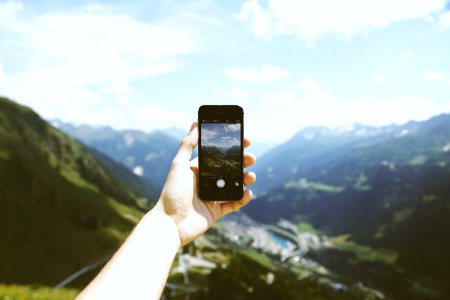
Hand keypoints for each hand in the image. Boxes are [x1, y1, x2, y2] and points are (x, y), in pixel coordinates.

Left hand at [154, 122, 255, 245]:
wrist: (170, 223)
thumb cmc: (172, 193)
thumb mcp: (179, 165)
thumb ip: (188, 145)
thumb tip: (195, 123)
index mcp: (198, 169)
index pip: (218, 155)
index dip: (232, 148)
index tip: (245, 140)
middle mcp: (206, 182)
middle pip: (229, 169)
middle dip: (242, 162)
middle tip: (251, 158)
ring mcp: (212, 197)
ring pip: (234, 185)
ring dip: (245, 179)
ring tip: (251, 176)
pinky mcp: (216, 212)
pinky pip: (233, 204)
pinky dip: (242, 199)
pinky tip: (248, 193)